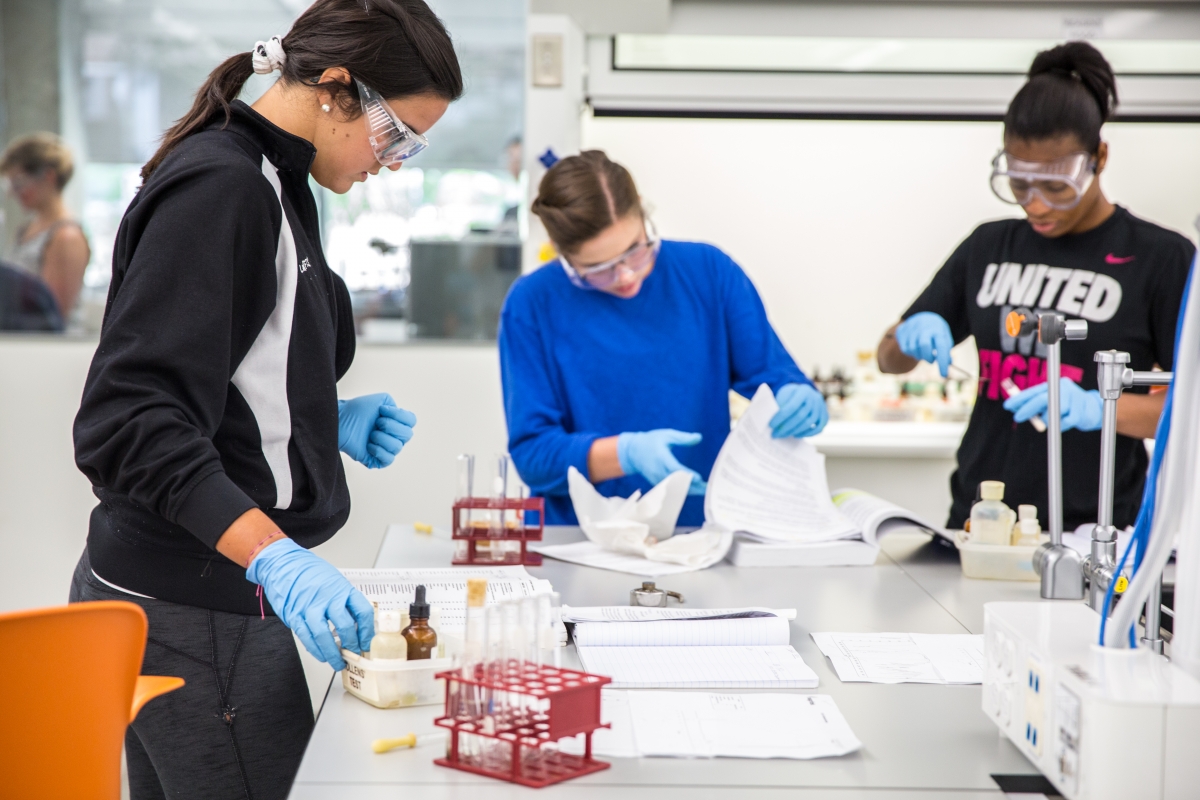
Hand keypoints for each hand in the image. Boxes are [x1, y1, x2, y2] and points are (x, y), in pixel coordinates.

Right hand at [247, 538, 374, 670]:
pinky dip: (316, 650)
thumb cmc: (310, 573)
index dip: (368, 631)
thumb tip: (357, 626)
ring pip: (324, 636)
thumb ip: (345, 602)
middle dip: (351, 645)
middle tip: (354, 655)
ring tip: (338, 662)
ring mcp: (310, 607)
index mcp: (343, 589)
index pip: (363, 612)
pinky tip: (321, 655)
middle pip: (345, 626)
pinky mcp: (294, 615)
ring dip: (332, 653)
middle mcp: (328, 598)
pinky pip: (307, 637)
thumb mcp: (335, 581)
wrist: (283, 564)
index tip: (368, 643)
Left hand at [338, 393, 414, 467]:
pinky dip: (379, 450)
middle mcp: (394, 436)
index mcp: (396, 421)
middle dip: (391, 426)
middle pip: (407, 435)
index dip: (399, 415)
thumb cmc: (356, 410)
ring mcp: (386, 448)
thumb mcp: (380, 400)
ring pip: (397, 447)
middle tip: (376, 423)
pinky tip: (368, 445)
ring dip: (382, 438)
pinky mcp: (377, 460)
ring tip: (370, 434)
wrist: (339, 421)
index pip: (411, 421)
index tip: (381, 410)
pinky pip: (388, 459)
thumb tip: (398, 417)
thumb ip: (394, 404)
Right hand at [616, 429, 706, 494]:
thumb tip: (699, 438)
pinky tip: (696, 490)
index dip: (687, 475)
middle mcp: (658, 471)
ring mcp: (657, 479)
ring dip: (690, 490)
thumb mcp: (666, 435)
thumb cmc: (651, 441)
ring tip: (705, 490)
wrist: (633, 452)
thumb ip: (683, 438)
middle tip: (708, 488)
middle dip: (693, 487)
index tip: (699, 478)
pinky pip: (671, 490)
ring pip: (675, 488)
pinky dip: (683, 491)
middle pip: (677, 482)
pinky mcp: (658, 484)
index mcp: (661, 458)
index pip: (675, 469)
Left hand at [769, 383, 827, 437]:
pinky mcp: (825, 416)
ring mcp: (822, 407)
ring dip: (795, 431)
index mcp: (803, 390)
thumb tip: (775, 422)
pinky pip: (818, 428)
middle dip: (786, 427)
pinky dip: (808, 434)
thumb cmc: (790, 395)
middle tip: (775, 434)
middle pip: (801, 416)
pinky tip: (796, 435)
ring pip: (809, 423)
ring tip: (783, 435)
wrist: (805, 393)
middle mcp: (815, 398)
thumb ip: (780, 405)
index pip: (792, 406)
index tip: (771, 425)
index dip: (781, 417)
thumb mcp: (783, 394)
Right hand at [895, 312, 953, 376]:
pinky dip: (912, 353)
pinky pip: (905, 349)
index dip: (942, 361)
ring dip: (919, 356)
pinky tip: (916, 348)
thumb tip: (948, 363)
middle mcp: (924, 327)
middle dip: (928, 357)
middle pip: (924, 345)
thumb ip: (945, 350)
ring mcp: (911, 329)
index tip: (944, 374)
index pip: (941, 346)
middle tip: (931, 360)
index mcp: (937, 329)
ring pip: (913, 349)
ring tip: (923, 352)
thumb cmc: (936, 332)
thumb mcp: (944, 338)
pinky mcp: (902, 333)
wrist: (922, 318)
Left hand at [1003, 378, 1102, 431]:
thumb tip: (1016, 408)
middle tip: (1017, 417)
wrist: (1093, 409)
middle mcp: (1063, 389)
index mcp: (1054, 386)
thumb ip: (1036, 405)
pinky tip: (1062, 424)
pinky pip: (1064, 423)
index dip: (1020, 398)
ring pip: (1053, 413)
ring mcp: (1074, 399)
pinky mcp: (1080, 412)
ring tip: (1049, 421)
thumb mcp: (1051, 402)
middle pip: (1042, 399)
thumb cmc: (1067, 406)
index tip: (1008, 405)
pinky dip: (1059, 426)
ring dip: (1047, 420)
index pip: (1034, 391)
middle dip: (1027, 409)